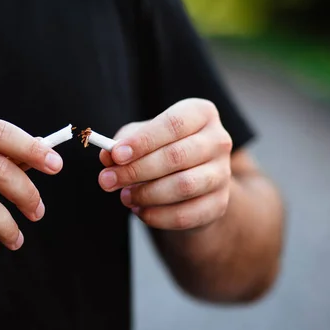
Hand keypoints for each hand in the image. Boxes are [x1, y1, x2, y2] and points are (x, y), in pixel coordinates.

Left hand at [98, 99, 232, 230]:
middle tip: (107, 180)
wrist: (191, 181)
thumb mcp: (141, 138)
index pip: (172, 124)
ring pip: (183, 186)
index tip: (116, 155)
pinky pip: (186, 215)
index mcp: (201, 113)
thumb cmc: (161, 149)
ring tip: (124, 196)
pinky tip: (140, 211)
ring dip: (146, 194)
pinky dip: (158, 216)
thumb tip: (108, 156)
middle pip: (176, 156)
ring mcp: (222, 174)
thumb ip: (123, 143)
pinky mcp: (219, 204)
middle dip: (136, 170)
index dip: (142, 141)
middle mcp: (218, 140)